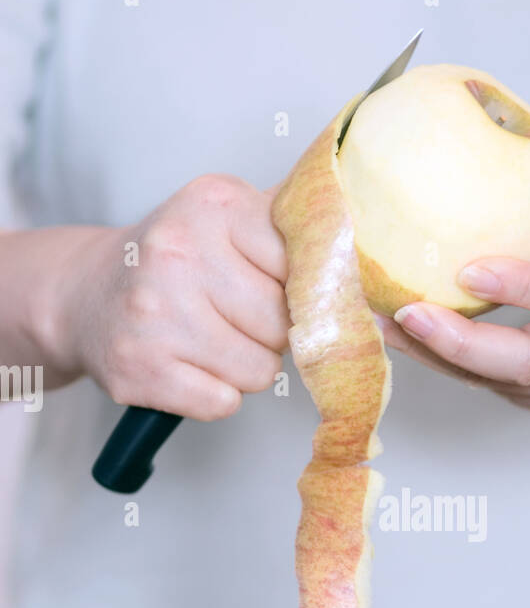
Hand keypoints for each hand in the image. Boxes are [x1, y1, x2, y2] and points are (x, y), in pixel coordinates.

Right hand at [42, 175, 290, 419]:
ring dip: (247, 367)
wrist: (85, 293)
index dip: (297, 289)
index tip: (270, 285)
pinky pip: (224, 403)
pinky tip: (190, 367)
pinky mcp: (139, 369)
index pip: (304, 268)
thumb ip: (294, 224)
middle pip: (283, 324)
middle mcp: (179, 252)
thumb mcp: (228, 217)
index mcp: (215, 205)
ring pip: (260, 371)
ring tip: (212, 342)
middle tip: (236, 318)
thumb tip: (367, 250)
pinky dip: (216, 395)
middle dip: (273, 333)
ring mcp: (155, 313)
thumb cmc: (175, 260)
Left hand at [384, 163, 529, 414]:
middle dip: (463, 344)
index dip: (520, 286)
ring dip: (443, 359)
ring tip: (389, 326)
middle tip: (407, 314)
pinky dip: (455, 367)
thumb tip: (474, 133)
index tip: (467, 271)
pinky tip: (415, 340)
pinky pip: (500, 389)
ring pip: (507, 382)